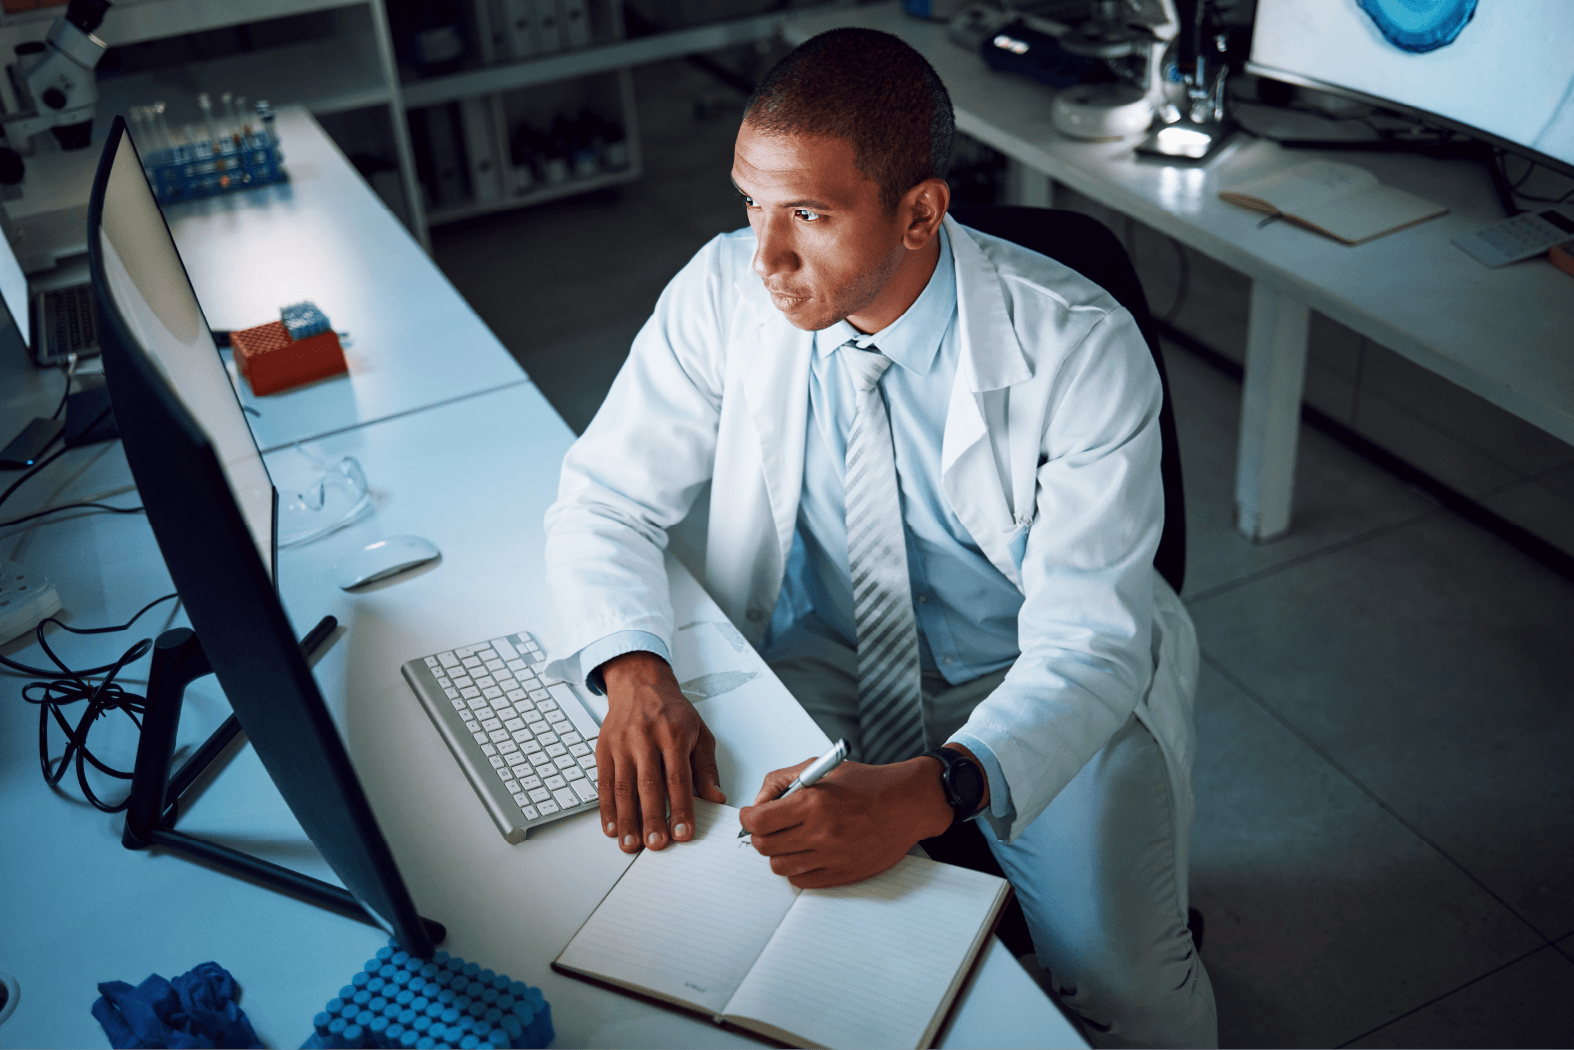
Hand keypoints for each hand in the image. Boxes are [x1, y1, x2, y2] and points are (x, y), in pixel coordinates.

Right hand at [597, 651, 725, 852]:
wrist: (640, 683)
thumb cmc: (671, 710)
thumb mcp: (699, 732)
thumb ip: (706, 767)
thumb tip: (715, 797)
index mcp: (673, 734)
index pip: (678, 777)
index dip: (681, 807)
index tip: (683, 833)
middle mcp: (645, 738)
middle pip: (649, 785)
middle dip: (652, 818)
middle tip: (656, 844)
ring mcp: (621, 744)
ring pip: (623, 787)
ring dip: (627, 819)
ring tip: (631, 844)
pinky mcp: (603, 749)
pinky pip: (604, 783)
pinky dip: (606, 808)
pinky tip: (611, 827)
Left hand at [737, 755, 953, 887]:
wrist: (907, 804)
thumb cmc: (867, 784)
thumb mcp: (822, 768)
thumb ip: (784, 781)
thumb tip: (760, 804)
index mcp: (813, 802)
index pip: (758, 821)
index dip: (748, 818)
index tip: (751, 816)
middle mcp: (820, 831)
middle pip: (764, 846)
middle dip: (760, 835)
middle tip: (769, 827)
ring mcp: (832, 856)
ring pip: (779, 867)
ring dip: (778, 854)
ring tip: (789, 840)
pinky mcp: (842, 873)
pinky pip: (802, 880)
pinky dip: (797, 869)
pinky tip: (806, 853)